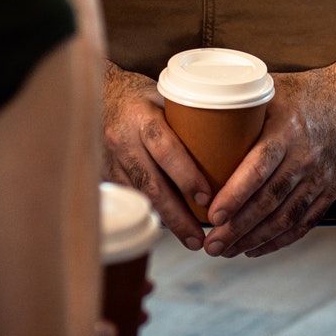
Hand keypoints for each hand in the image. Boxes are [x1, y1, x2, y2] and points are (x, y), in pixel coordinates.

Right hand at [103, 67, 211, 250]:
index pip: (164, 148)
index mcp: (141, 116)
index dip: (186, 175)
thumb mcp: (167, 98)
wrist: (97, 95)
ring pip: (140, 197)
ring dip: (167, 221)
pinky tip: (171, 228)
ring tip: (192, 240)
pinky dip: (153, 214)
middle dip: (178, 215)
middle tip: (201, 237)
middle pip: (151, 183)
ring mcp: (110, 160)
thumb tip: (238, 144)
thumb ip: (192, 121)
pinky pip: (131, 198)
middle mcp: (122, 140)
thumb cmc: (144, 96)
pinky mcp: (106, 175)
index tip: (207, 198)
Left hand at [201, 68, 335, 258]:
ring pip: (285, 219)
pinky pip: (304, 223)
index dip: (235, 195)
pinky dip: (279, 241)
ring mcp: (321, 178)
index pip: (258, 169)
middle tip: (210, 244)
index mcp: (287, 132)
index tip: (212, 214)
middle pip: (269, 202)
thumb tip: (195, 110)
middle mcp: (306, 158)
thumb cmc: (308, 92)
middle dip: (237, 228)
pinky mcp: (331, 192)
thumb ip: (240, 104)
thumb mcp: (273, 89)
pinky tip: (256, 248)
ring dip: (254, 239)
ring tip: (226, 251)